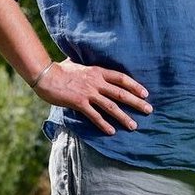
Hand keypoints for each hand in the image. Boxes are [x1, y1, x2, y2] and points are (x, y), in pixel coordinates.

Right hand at [34, 60, 151, 135]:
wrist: (45, 75)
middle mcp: (96, 82)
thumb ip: (84, 65)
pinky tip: (111, 132)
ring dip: (123, 117)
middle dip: (136, 103)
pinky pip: (94, 115)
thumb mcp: (76, 63)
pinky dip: (104, 124)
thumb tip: (84, 62)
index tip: (145, 94)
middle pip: (121, 93)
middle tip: (149, 110)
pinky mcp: (79, 103)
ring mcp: (88, 93)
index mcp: (97, 71)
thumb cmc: (59, 69)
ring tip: (134, 126)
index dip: (135, 86)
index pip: (121, 78)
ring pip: (111, 106)